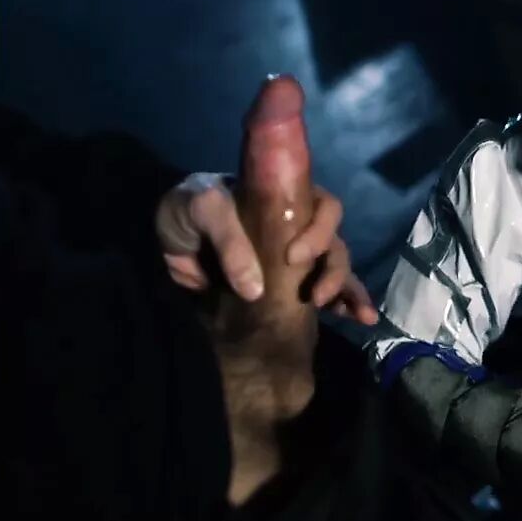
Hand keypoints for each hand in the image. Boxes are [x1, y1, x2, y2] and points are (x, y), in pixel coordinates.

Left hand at [156, 169, 376, 325]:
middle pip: (335, 242)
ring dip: (349, 291)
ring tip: (358, 315)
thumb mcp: (201, 209)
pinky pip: (325, 294)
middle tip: (316, 296)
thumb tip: (255, 289)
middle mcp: (299, 227)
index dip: (318, 230)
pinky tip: (359, 320)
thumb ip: (228, 241)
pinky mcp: (288, 287)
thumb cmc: (186, 211)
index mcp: (285, 201)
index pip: (321, 206)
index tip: (295, 257)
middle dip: (335, 270)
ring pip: (335, 270)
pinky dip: (345, 306)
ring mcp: (296, 260)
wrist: (162, 243)